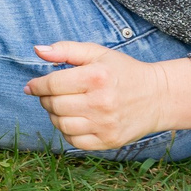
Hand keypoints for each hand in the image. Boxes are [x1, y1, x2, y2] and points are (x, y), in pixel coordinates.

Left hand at [26, 42, 190, 150]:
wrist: (159, 97)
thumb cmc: (123, 72)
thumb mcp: (97, 53)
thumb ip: (66, 49)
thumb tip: (37, 50)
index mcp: (96, 77)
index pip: (52, 84)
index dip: (37, 85)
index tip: (32, 86)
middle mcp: (101, 103)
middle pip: (54, 105)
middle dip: (45, 99)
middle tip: (50, 95)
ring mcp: (106, 125)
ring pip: (61, 124)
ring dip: (54, 116)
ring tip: (62, 107)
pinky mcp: (110, 141)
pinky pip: (75, 142)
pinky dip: (68, 132)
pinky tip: (74, 121)